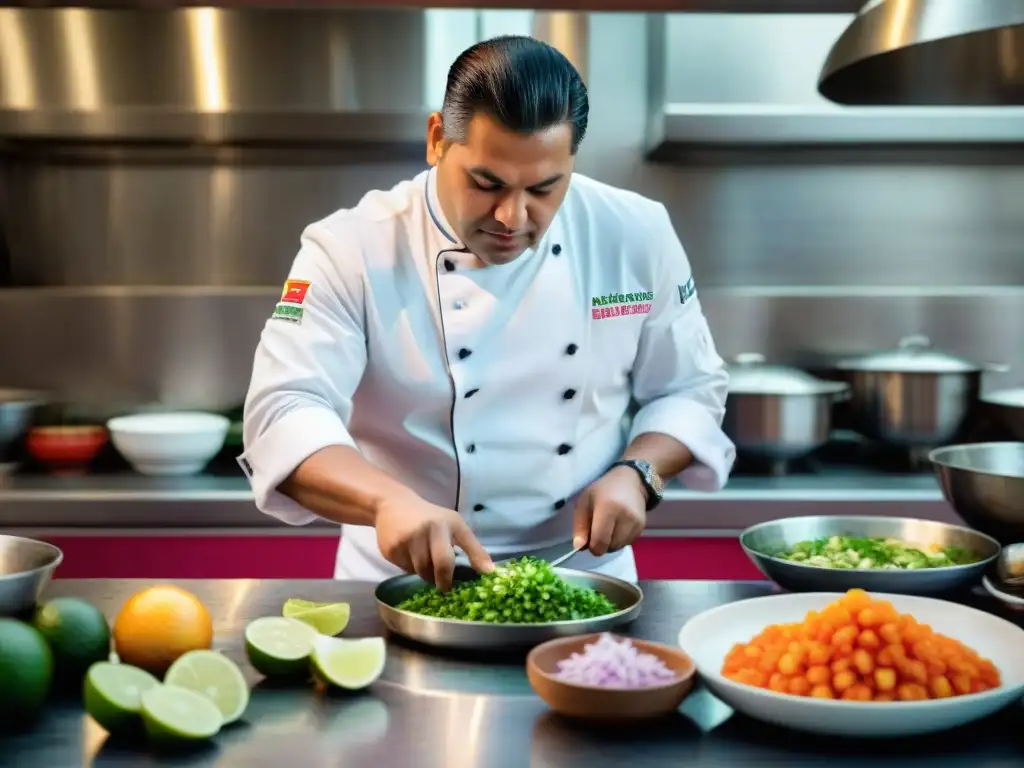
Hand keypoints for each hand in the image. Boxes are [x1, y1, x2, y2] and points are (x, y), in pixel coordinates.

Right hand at [375, 495, 493, 591]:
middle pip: (441, 564)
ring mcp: (407, 539)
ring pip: (422, 571)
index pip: (461, 549)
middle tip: (445, 587)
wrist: (392, 505)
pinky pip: (405, 568)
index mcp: (447, 523)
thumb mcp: (454, 526)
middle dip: (444, 581)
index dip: (466, 567)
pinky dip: (411, 567)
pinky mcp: (391, 548)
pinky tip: (409, 555)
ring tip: (426, 563)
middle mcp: (427, 529)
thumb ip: (473, 548)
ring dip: (426, 574)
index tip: (468, 583)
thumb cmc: (430, 517)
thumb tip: (489, 572)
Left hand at [572, 466, 647, 556]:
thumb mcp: (584, 502)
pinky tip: (617, 526)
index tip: (588, 541)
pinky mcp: (642, 527)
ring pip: (618, 547)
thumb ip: (580, 526)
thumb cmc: (602, 490)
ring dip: (610, 543)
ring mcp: (636, 523)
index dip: (592, 547)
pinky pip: (627, 543)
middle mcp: (625, 517)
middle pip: (609, 547)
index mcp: (608, 508)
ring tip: (608, 527)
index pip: (600, 541)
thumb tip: (578, 547)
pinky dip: (619, 540)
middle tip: (597, 530)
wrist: (630, 481)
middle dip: (601, 544)